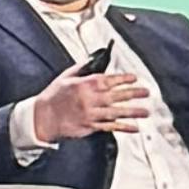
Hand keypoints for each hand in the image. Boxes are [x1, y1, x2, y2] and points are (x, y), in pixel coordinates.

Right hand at [29, 62, 151, 140]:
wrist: (43, 116)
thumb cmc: (54, 96)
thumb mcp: (66, 76)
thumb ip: (82, 69)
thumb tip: (95, 60)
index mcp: (84, 84)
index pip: (108, 80)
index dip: (123, 79)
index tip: (134, 78)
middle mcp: (89, 99)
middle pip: (116, 96)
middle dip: (133, 93)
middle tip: (146, 92)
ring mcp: (91, 114)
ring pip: (116, 112)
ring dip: (132, 112)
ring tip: (146, 111)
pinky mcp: (90, 126)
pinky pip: (110, 127)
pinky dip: (123, 127)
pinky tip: (134, 127)